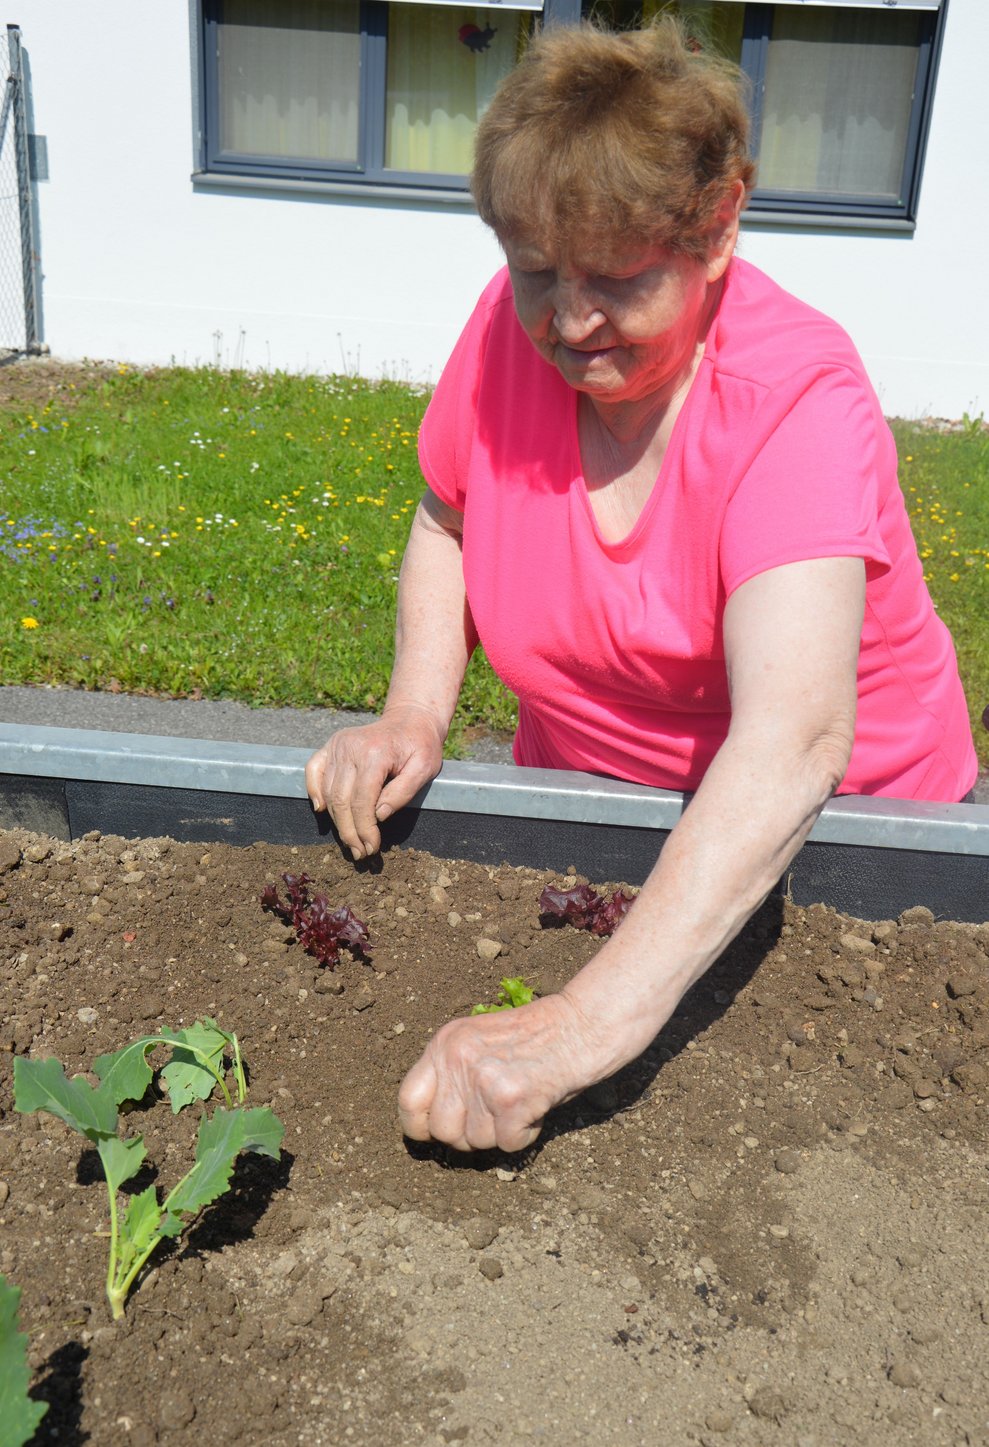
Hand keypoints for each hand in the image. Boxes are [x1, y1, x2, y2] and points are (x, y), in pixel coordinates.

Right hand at [305, 706, 444, 858]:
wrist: (410, 720)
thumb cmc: (420, 746)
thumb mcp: (424, 769)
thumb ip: (402, 792)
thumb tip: (379, 816)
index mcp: (374, 754)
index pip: (362, 801)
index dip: (364, 828)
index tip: (372, 848)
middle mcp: (350, 748)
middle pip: (341, 800)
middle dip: (350, 831)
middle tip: (360, 853)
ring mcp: (337, 745)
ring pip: (328, 792)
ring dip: (337, 821)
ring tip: (350, 841)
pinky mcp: (331, 745)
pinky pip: (313, 770)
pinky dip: (313, 791)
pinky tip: (321, 810)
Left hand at [398, 992, 612, 1152]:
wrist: (581, 1025)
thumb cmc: (536, 1036)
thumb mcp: (479, 1040)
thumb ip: (452, 1073)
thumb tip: (430, 1126)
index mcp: (445, 1043)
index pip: (408, 1100)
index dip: (420, 1127)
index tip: (436, 1132)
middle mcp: (458, 1059)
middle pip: (442, 1132)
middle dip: (468, 1135)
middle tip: (494, 1116)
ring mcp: (484, 1079)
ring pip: (476, 1142)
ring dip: (500, 1133)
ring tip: (520, 1101)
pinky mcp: (511, 1100)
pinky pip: (507, 1144)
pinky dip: (524, 1135)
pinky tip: (536, 1108)